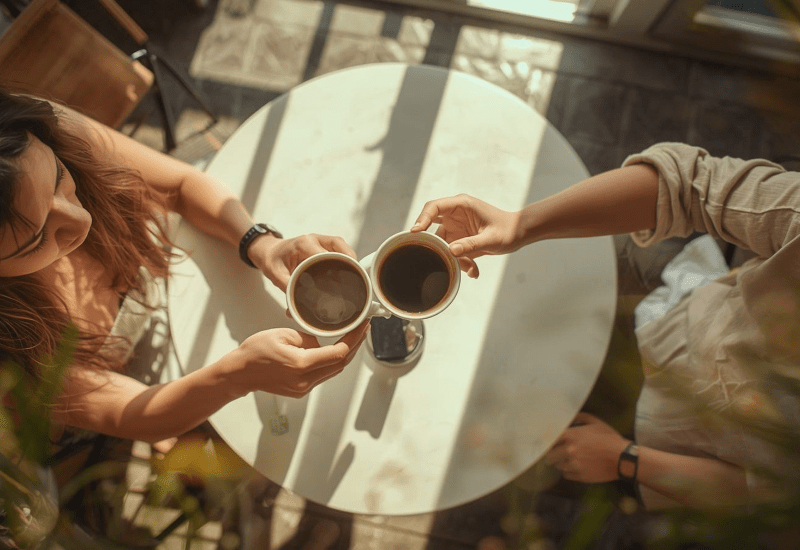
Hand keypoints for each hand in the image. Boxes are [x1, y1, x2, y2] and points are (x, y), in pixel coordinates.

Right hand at [229, 320, 369, 397]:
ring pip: (333, 371)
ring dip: (345, 354)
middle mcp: (304, 380)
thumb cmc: (255, 351)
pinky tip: (335, 349)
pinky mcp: (300, 390)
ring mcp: (303, 388)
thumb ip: (308, 338)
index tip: (362, 327)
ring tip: (352, 337)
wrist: (239, 372)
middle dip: (355, 346)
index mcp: (301, 364)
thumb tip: (322, 342)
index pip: (338, 353)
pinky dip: (331, 362)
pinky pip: (322, 375)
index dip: (354, 340)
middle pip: (340, 364)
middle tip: (362, 330)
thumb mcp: (284, 334)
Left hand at [249, 233, 355, 290]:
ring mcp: (323, 241)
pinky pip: (342, 252)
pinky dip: (347, 262)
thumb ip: (286, 288)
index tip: (343, 282)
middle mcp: (316, 239)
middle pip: (342, 250)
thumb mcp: (275, 274)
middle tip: (356, 283)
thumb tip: (296, 307)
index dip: (338, 267)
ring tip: (356, 280)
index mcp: (304, 244)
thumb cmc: (272, 260)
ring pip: (345, 249)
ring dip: (351, 263)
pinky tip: (349, 275)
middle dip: (351, 265)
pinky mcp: (326, 245)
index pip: (327, 255)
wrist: (269, 251)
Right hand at [411, 194, 520, 277]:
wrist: (518, 234)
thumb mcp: (491, 239)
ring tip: (470, 267)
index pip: (434, 207)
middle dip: (434, 244)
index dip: (422, 218)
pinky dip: (461, 262)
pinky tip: (474, 270)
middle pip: (431, 227)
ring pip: (443, 244)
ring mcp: (456, 228)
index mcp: (462, 205)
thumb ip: (471, 244)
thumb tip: (451, 250)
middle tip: (436, 258)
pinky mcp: (459, 240)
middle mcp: (455, 215)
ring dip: (453, 258)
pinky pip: (452, 253)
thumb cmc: (507, 230)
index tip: (415, 231)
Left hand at [544, 412, 629, 482]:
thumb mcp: (596, 422)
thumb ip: (580, 417)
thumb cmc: (609, 438)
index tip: (547, 444)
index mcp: (571, 436)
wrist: (623, 458)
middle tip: (556, 455)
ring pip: (558, 466)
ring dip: (561, 463)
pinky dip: (569, 472)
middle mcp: (569, 450)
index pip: (549, 440)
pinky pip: (566, 475)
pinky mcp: (580, 476)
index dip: (547, 442)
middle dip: (552, 455)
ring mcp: (574, 464)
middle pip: (550, 455)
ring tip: (569, 460)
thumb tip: (569, 417)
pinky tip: (576, 467)